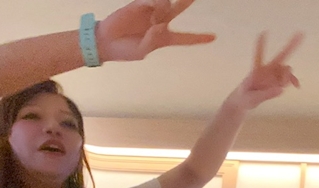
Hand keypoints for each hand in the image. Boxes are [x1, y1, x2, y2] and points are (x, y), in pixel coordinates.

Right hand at [96, 0, 215, 62]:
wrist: (105, 41)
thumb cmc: (124, 50)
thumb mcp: (142, 52)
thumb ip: (153, 40)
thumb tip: (160, 25)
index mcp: (163, 38)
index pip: (185, 38)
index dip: (199, 38)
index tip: (213, 37)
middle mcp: (159, 22)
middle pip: (179, 8)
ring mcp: (150, 11)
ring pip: (167, 3)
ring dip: (164, 8)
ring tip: (153, 19)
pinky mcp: (140, 3)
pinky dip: (156, 3)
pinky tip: (152, 11)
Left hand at [226, 32, 302, 111]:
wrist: (244, 102)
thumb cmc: (244, 98)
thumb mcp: (252, 99)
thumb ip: (265, 94)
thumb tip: (281, 89)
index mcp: (256, 71)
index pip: (259, 56)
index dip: (260, 45)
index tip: (263, 32)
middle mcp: (267, 69)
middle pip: (281, 55)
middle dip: (291, 45)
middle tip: (300, 33)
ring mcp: (273, 74)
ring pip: (286, 70)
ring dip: (287, 77)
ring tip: (283, 85)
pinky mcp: (277, 81)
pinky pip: (289, 78)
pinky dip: (293, 80)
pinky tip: (297, 86)